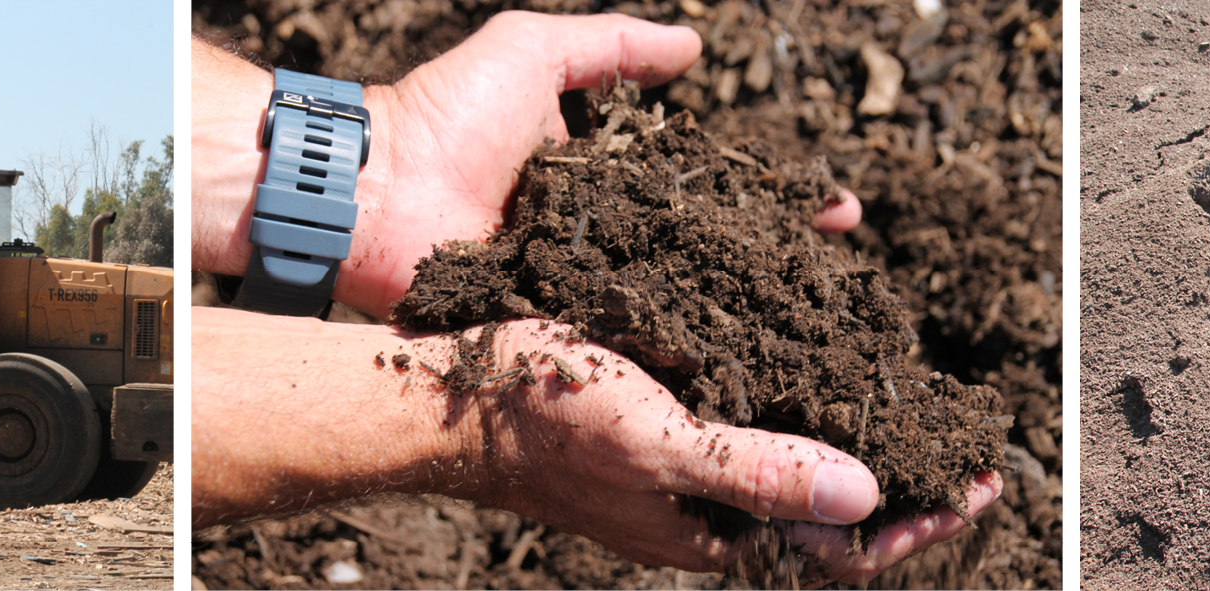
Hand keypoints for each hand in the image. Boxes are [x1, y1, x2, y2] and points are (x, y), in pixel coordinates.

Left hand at [194, 13, 861, 316]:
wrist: (371, 189)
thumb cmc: (440, 114)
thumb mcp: (532, 52)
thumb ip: (610, 47)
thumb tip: (693, 47)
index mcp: (602, 187)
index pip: (708, 196)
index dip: (772, 204)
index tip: (835, 211)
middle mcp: (600, 245)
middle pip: (706, 262)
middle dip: (777, 271)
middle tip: (838, 280)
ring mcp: (577, 295)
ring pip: (674, 312)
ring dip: (741, 325)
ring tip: (811, 338)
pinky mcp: (548, 334)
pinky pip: (618, 349)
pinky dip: (672, 363)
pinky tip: (736, 381)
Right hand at [439, 320, 987, 584]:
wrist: (443, 398)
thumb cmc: (545, 418)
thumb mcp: (661, 442)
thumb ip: (759, 471)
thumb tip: (869, 496)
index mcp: (716, 532)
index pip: (844, 548)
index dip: (922, 520)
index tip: (984, 483)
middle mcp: (710, 508)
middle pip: (831, 510)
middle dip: (906, 481)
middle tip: (971, 447)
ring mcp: (686, 468)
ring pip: (795, 462)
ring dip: (859, 437)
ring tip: (915, 406)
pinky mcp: (664, 423)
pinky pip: (753, 417)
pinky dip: (803, 396)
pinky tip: (824, 355)